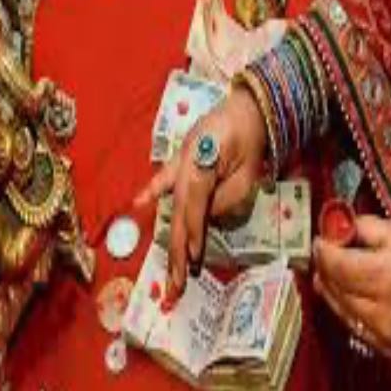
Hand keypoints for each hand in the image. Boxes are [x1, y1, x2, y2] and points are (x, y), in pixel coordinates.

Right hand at [135, 87, 267, 298]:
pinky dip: (152, 191)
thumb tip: (207, 218)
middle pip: (178, 211)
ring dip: (169, 238)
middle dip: (177, 250)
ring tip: (169, 271)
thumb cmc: (253, 137)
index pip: (195, 204)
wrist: (248, 105)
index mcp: (202, 161)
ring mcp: (179, 160)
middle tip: (175, 285)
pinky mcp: (180, 159)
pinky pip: (164, 178)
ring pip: (171, 204)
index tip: (193, 259)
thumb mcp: (248, 170)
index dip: (193, 232)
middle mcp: (183, 162)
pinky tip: (137, 205)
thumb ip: (227, 196)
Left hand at [313, 216, 390, 356]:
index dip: (323, 249)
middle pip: (333, 287)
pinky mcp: (387, 349)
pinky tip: (347, 291)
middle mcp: (381, 310)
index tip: (320, 238)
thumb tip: (333, 228)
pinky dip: (345, 307)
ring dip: (330, 288)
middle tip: (325, 250)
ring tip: (332, 269)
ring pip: (338, 309)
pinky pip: (353, 325)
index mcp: (386, 276)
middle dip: (325, 266)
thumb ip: (362, 229)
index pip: (335, 264)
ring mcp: (383, 334)